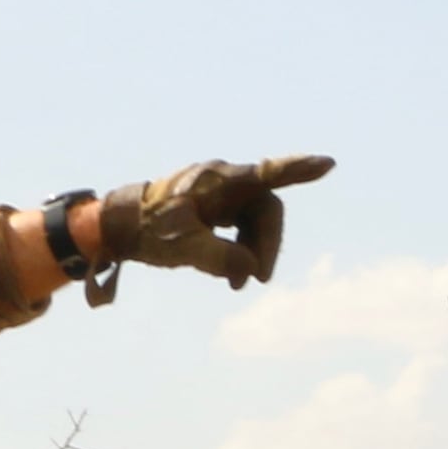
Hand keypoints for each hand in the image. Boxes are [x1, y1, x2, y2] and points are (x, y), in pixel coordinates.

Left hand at [88, 154, 335, 288]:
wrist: (119, 225)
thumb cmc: (149, 231)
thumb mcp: (184, 248)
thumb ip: (220, 258)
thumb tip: (249, 268)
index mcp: (220, 182)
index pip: (267, 174)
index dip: (299, 170)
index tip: (327, 164)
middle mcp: (224, 182)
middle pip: (265, 211)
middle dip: (266, 245)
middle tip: (259, 279)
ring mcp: (219, 194)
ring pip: (253, 223)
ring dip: (252, 253)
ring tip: (238, 284)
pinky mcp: (213, 207)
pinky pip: (239, 227)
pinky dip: (239, 250)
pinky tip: (232, 276)